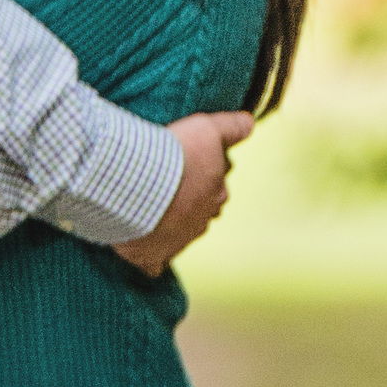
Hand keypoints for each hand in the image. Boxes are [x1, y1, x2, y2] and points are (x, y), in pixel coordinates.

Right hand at [116, 111, 250, 275]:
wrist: (135, 182)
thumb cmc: (172, 154)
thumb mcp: (207, 128)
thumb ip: (231, 127)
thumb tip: (251, 122)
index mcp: (217, 194)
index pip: (217, 186)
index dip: (204, 175)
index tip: (188, 165)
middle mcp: (202, 221)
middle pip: (202, 212)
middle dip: (191, 202)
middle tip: (169, 186)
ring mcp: (177, 241)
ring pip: (181, 235)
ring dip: (171, 226)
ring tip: (151, 210)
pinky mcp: (152, 256)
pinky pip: (154, 264)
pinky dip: (151, 261)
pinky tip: (144, 254)